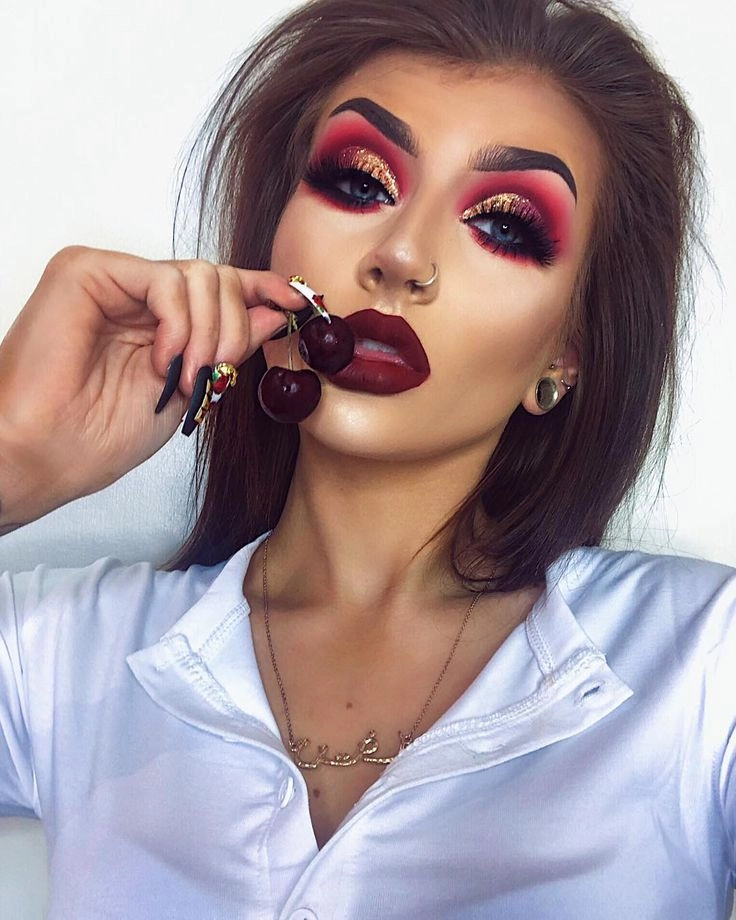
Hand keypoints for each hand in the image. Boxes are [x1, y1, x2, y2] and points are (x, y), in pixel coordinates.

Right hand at [0, 246, 301, 529]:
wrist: (46, 457)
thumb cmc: (99, 436)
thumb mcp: (190, 388)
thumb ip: (230, 345)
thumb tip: (277, 312)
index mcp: (159, 319)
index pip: (221, 289)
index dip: (263, 290)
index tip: (300, 304)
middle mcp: (136, 293)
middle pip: (219, 278)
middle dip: (234, 328)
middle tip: (219, 372)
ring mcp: (112, 279)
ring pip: (200, 275)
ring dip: (210, 332)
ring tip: (191, 375)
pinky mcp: (86, 271)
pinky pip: (166, 281)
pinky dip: (179, 323)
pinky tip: (166, 360)